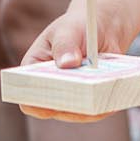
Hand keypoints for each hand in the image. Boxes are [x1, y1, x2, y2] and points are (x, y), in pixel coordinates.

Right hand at [18, 7, 136, 122]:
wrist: (101, 30)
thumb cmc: (77, 26)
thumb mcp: (68, 30)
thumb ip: (65, 44)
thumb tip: (68, 63)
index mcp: (32, 72)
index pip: (27, 97)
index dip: (36, 102)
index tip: (53, 96)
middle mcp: (48, 90)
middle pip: (53, 110)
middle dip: (68, 105)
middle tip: (85, 92)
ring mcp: (69, 99)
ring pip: (77, 114)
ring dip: (89, 106)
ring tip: (102, 90)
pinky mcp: (89, 102)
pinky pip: (95, 111)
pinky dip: (103, 105)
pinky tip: (112, 97)